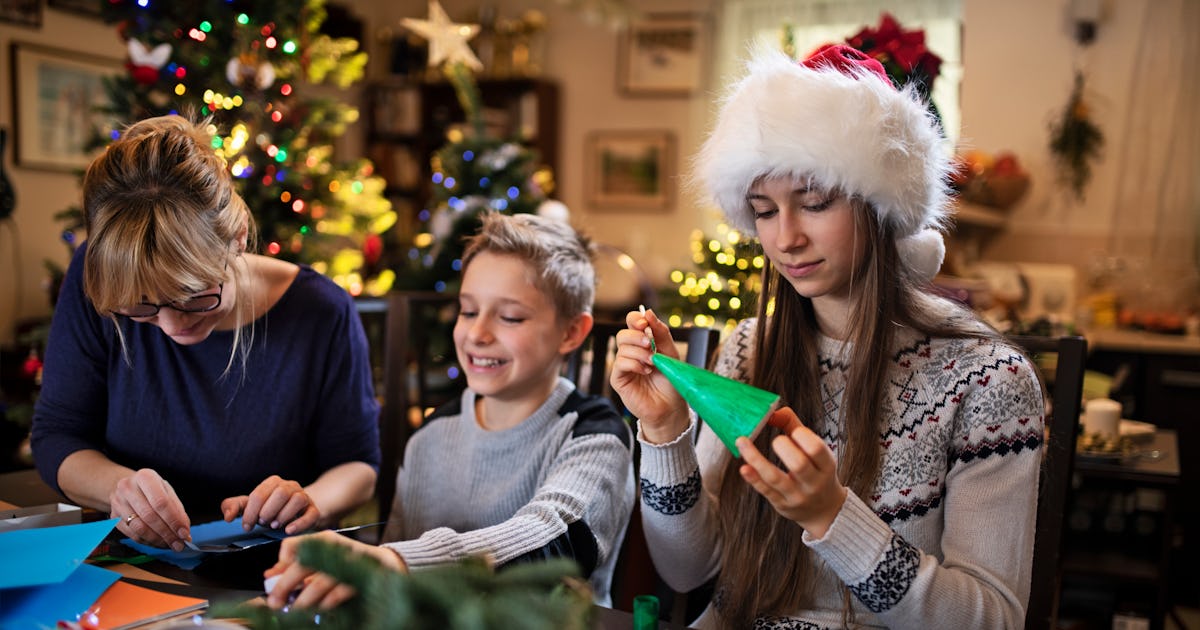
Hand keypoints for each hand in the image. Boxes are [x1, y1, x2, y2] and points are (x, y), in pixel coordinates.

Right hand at [109, 469, 190, 551]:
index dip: (174, 520)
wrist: (128, 486)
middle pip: (149, 516)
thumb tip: (184, 532)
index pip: (161, 502)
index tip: (184, 533)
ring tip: (171, 545)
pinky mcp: (113, 516)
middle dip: (167, 533)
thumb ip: (177, 510)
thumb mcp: (167, 491)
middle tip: (179, 544)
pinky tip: (159, 543)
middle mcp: (127, 488)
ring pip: (139, 528)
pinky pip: (132, 534)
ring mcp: (117, 502)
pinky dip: (148, 542)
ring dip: (157, 540)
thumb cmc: (152, 489)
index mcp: (145, 477)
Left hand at [221, 475, 319, 534]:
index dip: (250, 512)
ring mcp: (304, 497)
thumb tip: (228, 516)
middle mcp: (290, 486)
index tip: (247, 526)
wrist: (292, 515)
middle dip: (268, 511)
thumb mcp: (249, 507)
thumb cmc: (268, 510)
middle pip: (281, 493)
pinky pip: (311, 514)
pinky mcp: (313, 510)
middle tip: (262, 523)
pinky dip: (299, 523)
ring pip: (298, 500)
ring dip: (283, 515)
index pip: (259, 494)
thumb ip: (234, 506)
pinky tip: (288, 531)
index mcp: (273, 482)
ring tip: (275, 526)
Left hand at [264, 530, 406, 609]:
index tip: (273, 578)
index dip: (280, 563)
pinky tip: (322, 608)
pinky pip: (338, 592)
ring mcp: (347, 560)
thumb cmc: (348, 563)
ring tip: (298, 610)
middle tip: (276, 602)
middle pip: (301, 565)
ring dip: (305, 600)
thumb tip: (270, 575)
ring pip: (319, 582)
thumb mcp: (321, 561)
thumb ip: (297, 567)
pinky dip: (327, 603)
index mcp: (320, 540)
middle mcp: (332, 546)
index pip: (291, 545)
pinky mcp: (360, 575)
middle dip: (284, 586)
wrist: (384, 564)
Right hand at [608, 308, 688, 443]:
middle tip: (649, 344)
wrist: (671, 406)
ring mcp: (623, 366)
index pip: (631, 322)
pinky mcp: (618, 379)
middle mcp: (630, 352)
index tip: (645, 323)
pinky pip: (619, 363)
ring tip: (652, 363)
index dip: (635, 319)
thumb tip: (648, 312)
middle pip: (622, 334)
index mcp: (642, 343)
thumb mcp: (670, 352)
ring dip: (639, 353)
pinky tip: (645, 371)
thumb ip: (660, 333)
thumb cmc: (671, 380)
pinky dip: (634, 364)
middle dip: (635, 335)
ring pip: (621, 348)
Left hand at [735, 407, 847, 537]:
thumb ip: (795, 427)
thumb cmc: (817, 471)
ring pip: (775, 477)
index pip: (817, 449)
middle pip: (799, 464)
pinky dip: (753, 479)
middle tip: (776, 440)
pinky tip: (743, 468)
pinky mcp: (782, 505)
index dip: (803, 437)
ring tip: (741, 441)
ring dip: (756, 458)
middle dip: (783, 447)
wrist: (825, 511)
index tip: (794, 432)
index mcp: (826, 466)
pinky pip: (766, 491)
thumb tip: (772, 411)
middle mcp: (814, 483)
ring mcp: (797, 496)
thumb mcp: (815, 451)